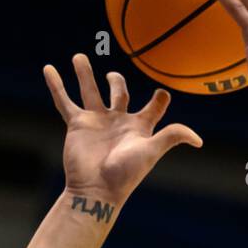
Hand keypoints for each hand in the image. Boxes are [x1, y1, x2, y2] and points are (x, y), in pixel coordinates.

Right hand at [43, 55, 202, 204]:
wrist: (97, 190)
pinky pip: (64, 101)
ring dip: (84, 74)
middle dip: (116, 81)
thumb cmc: (126, 173)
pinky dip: (56, 85)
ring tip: (79, 57)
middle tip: (111, 75)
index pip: (153, 107)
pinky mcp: (77, 124)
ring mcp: (97, 121)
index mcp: (139, 126)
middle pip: (119, 93)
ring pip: (89, 90)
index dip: (160, 99)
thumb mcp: (151, 151)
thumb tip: (198, 140)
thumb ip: (172, 137)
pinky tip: (48, 68)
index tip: (162, 93)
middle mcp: (118, 121)